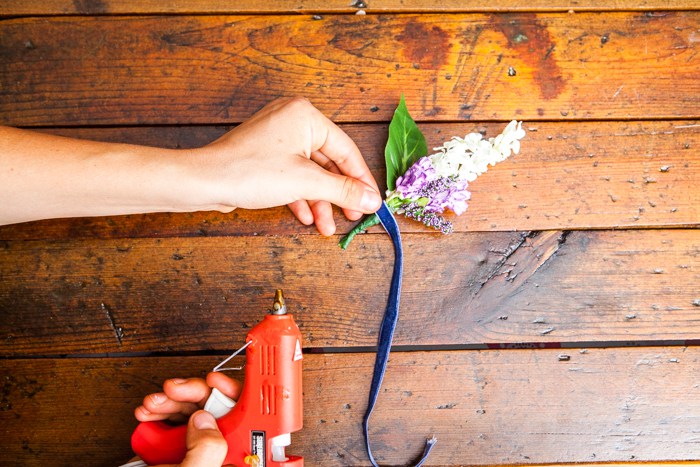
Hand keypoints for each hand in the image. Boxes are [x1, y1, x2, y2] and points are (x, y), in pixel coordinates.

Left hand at [1, 97, 380, 231]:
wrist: (204, 181)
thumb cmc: (252, 173)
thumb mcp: (306, 182)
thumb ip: (344, 190)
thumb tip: (373, 200)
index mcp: (307, 116)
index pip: (347, 150)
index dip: (361, 181)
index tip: (373, 204)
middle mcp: (293, 121)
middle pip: (329, 162)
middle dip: (338, 194)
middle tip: (352, 217)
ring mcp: (277, 137)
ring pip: (310, 172)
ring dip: (320, 200)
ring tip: (328, 227)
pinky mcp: (265, 154)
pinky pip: (292, 175)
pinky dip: (301, 196)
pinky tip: (307, 217)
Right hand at [132, 373, 240, 466]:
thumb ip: (207, 447)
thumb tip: (204, 419)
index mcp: (232, 459)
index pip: (245, 418)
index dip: (231, 393)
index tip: (214, 380)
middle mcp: (218, 454)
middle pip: (214, 410)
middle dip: (191, 394)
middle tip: (172, 389)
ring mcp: (197, 452)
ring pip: (191, 414)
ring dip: (170, 403)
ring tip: (151, 404)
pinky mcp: (176, 453)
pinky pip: (174, 426)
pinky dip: (159, 416)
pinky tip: (148, 414)